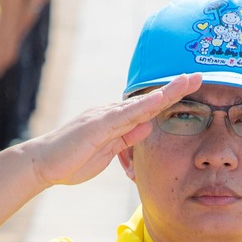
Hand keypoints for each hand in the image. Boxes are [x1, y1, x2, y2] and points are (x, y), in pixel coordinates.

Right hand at [18, 73, 202, 186]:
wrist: (42, 165)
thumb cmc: (72, 161)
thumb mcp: (108, 153)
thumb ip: (127, 139)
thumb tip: (147, 126)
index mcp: (115, 122)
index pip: (148, 109)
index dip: (170, 99)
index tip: (191, 90)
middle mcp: (112, 114)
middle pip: (149, 100)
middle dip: (175, 89)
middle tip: (199, 76)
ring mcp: (104, 117)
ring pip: (141, 103)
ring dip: (166, 92)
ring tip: (188, 81)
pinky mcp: (97, 126)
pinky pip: (124, 115)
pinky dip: (143, 106)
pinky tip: (160, 98)